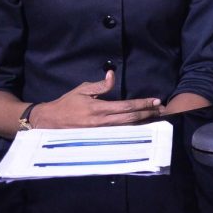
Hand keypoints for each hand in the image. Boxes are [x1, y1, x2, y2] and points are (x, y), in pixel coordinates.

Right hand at [31, 71, 161, 128]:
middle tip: (162, 110)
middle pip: (130, 119)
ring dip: (143, 123)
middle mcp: (101, 122)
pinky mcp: (98, 137)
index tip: (155, 101)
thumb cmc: (66, 103)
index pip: (126, 106)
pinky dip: (132, 130)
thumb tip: (113, 74)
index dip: (142, 104)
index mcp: (99, 108)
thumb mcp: (82, 90)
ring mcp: (100, 132)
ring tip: (156, 118)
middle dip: (148, 114)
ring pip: (126, 128)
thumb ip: (100, 85)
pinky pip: (118, 134)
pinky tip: (142, 127)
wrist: (49, 121)